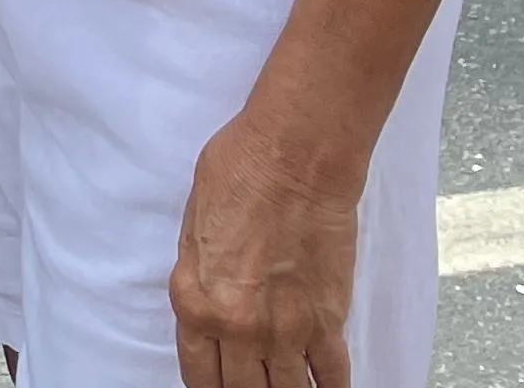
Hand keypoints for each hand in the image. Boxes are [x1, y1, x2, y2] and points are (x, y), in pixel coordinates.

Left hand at [173, 106, 368, 387]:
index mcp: (195, 302)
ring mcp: (285, 330)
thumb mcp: (192, 227)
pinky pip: (331, 376)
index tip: (221, 386)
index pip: (198, 375)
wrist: (294, 158)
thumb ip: (198, 276)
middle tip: (255, 383)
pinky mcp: (328, 322)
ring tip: (287, 385)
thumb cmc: (239, 173)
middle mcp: (237, 327)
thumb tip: (208, 303)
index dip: (211, 387)